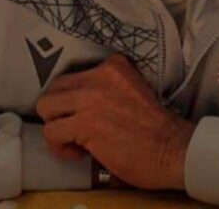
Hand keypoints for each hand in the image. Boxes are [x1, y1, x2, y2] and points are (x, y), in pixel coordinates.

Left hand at [35, 53, 195, 190]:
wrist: (173, 149)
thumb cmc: (156, 128)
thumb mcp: (134, 89)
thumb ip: (108, 88)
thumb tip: (80, 102)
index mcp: (113, 66)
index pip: (74, 75)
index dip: (74, 98)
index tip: (84, 112)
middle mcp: (99, 76)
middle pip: (55, 87)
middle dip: (59, 110)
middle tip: (74, 127)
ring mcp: (90, 98)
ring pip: (46, 107)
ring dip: (56, 127)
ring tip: (74, 141)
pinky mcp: (85, 124)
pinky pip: (51, 132)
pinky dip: (59, 147)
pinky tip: (79, 153)